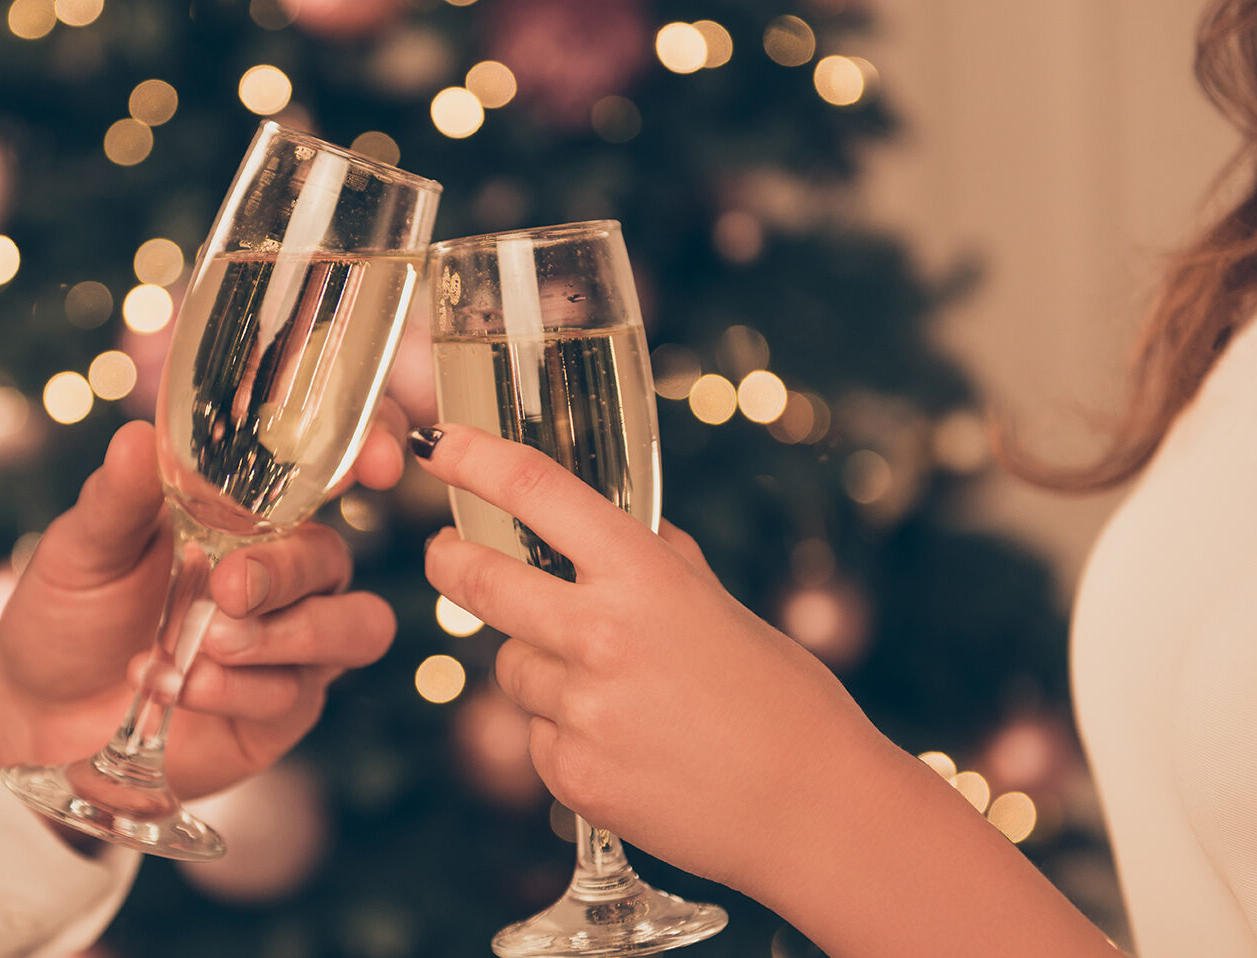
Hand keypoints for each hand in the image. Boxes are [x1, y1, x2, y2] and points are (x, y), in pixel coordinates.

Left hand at [0, 402, 405, 801]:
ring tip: (202, 647)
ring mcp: (292, 644)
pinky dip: (234, 690)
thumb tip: (136, 438)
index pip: (335, 461)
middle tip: (227, 587)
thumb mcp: (83, 546)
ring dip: (281, 637)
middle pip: (335, 557)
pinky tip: (174, 686)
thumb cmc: (72, 610)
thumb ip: (119, 498)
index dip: (373, 449)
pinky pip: (296, 694)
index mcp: (249, 510)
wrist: (37, 712)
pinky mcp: (281, 710)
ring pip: (353, 628)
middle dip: (286, 572)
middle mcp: (285, 572)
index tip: (373, 465)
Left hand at [414, 424, 1123, 957]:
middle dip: (450, 561)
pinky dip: (566, 735)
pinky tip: (629, 748)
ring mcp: (580, 709)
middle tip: (445, 552)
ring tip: (621, 697)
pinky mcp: (570, 774)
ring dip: (541, 671)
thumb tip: (627, 531)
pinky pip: (538, 736)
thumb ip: (660, 565)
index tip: (442, 445)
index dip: (476, 459)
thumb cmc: (786, 706)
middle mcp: (600, 635)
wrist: (815, 812)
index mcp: (644, 577)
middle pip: (479, 580)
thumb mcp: (723, 610)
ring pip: (513, 669)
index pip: (538, 492)